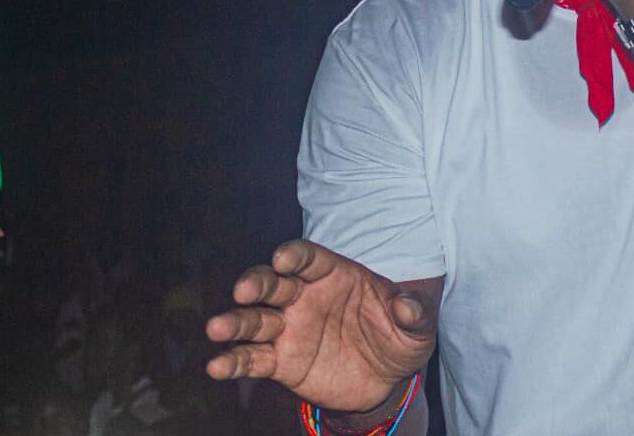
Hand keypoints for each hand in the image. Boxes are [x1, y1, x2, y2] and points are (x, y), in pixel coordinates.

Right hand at [204, 240, 435, 412]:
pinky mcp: (280, 361)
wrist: (387, 378)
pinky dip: (233, 362)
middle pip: (273, 284)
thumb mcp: (417, 326)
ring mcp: (288, 328)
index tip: (284, 259)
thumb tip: (408, 305)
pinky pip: (252, 359)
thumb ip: (414, 312)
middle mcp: (303, 296)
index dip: (294, 256)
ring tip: (216, 328)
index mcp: (333, 275)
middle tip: (242, 291)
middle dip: (256, 284)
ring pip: (255, 320)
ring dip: (235, 323)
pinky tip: (217, 367)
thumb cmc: (399, 337)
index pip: (309, 258)